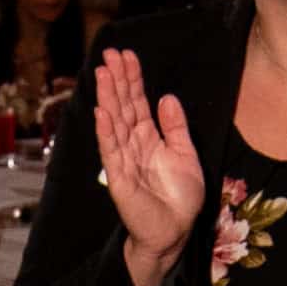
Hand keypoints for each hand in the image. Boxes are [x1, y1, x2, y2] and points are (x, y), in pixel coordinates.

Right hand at [91, 45, 203, 285]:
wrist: (175, 232)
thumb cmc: (179, 198)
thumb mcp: (185, 154)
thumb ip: (175, 127)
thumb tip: (167, 97)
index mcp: (148, 138)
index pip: (137, 102)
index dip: (132, 79)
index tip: (127, 55)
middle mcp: (133, 145)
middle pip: (122, 106)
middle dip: (116, 80)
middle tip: (109, 53)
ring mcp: (123, 160)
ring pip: (114, 123)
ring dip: (107, 98)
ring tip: (102, 73)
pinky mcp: (119, 178)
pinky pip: (112, 151)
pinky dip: (106, 132)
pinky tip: (102, 112)